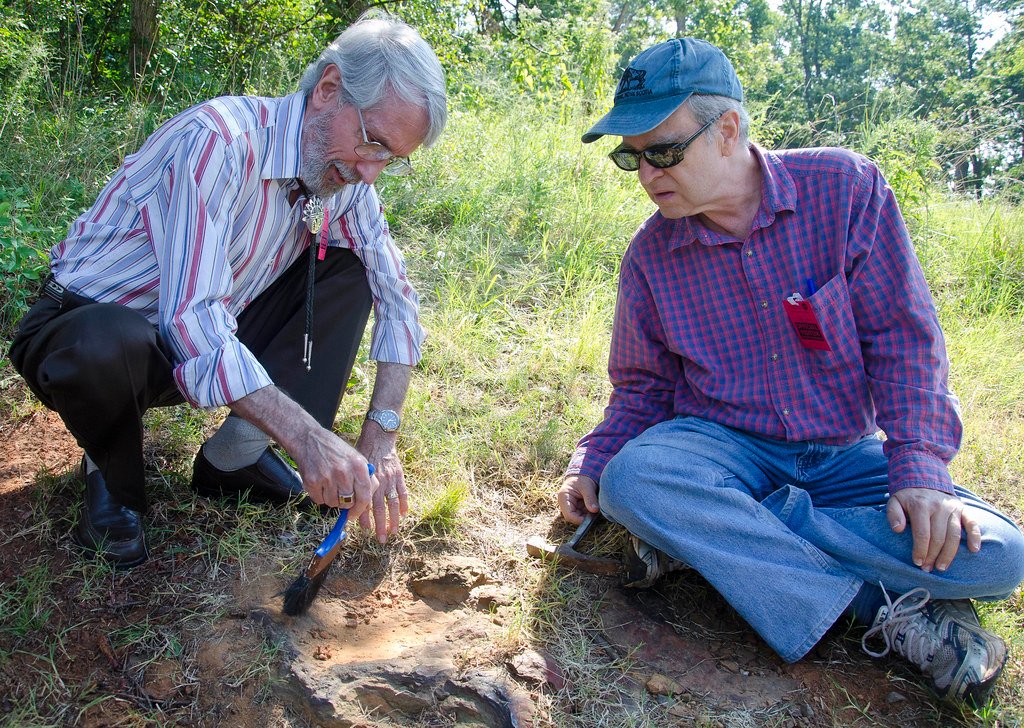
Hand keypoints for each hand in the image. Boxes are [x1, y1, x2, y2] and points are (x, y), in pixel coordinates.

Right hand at [294, 427, 376, 519]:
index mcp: (358, 466)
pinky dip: (319, 496)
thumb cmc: (335, 451)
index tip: (354, 515)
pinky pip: (319, 501)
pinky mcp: (312, 482)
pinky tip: (320, 482)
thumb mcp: (356, 458)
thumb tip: (367, 503)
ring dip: (331, 499)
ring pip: (333, 504)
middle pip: (348, 503)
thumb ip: (366, 479)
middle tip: (340, 494)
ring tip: (329, 483)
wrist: (308, 439)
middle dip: (345, 503)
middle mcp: (344, 472)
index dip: (360, 509)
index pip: (365, 497)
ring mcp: (327, 477)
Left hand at [356, 425, 407, 541]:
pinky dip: (404, 504)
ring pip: (393, 503)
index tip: (364, 531)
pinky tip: (404, 514)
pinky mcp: (400, 475)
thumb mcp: (355, 467)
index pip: (365, 504)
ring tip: (393, 532)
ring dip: (393, 519)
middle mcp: (379, 482)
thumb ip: (353, 484)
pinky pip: (403, 491)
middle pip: (380, 508)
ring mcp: (391, 479)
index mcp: (366, 481)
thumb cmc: (363, 452)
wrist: (378, 437)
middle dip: (380, 525)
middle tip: (379, 539)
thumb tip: (347, 501)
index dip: (365, 518)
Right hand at [558, 475, 598, 524]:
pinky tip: (594, 507)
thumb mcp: (587, 487)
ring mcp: (571, 507)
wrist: (583, 475)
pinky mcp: (576, 508)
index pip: (569, 515)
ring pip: (579, 517)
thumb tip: (595, 510)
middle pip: (574, 518)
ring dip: (587, 515)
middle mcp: (565, 504)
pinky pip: (583, 514)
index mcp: (564, 498)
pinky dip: (589, 513)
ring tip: (595, 508)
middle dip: (585, 518)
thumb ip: (590, 498)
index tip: (590, 519)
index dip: (579, 520)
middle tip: (595, 513)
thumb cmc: (582, 479)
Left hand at [888, 487, 981, 571]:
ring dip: (949, 554)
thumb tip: (898, 530)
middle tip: (928, 569)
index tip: (917, 562)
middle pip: (939, 537)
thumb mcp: (894, 501)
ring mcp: (953, 508)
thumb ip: (893, 515)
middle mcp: (939, 507)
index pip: (922, 533)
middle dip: (933, 556)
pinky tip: (974, 550)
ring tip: (942, 567)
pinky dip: (975, 536)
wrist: (924, 479)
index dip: (920, 550)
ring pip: (954, 535)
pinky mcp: (963, 508)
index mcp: (921, 505)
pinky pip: (972, 523)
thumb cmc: (908, 497)